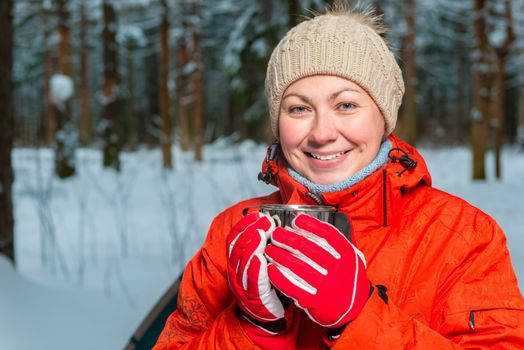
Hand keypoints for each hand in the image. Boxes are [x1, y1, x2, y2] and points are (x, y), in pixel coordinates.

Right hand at [226, 212, 286, 332]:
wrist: (267, 315)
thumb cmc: (268, 284)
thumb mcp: (261, 263)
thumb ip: (262, 246)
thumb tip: (271, 221)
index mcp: (236, 262)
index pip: (234, 239)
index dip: (243, 225)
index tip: (256, 214)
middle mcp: (235, 272)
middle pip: (237, 247)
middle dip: (251, 230)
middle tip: (266, 220)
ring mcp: (242, 285)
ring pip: (242, 262)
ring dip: (252, 245)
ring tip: (262, 232)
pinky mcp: (253, 297)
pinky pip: (251, 281)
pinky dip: (255, 268)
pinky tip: (261, 258)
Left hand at [265, 214, 368, 327]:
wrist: (354, 306)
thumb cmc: (346, 276)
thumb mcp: (350, 256)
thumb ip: (334, 242)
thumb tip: (307, 224)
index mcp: (347, 255)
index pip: (327, 235)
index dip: (310, 225)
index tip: (296, 220)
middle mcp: (337, 269)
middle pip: (308, 248)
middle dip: (288, 238)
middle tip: (276, 234)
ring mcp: (325, 285)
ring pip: (297, 266)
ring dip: (279, 255)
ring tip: (270, 249)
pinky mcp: (314, 300)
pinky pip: (292, 286)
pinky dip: (279, 276)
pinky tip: (271, 268)